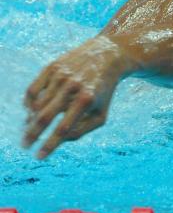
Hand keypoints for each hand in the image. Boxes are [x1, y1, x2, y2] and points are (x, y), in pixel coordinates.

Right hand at [22, 36, 128, 158]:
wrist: (108, 55)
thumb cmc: (103, 91)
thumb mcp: (101, 114)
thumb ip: (82, 130)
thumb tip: (59, 140)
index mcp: (87, 100)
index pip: (63, 128)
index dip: (49, 145)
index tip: (38, 157)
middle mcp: (72, 86)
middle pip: (44, 117)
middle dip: (31, 135)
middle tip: (25, 146)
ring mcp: (61, 75)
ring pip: (36, 104)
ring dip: (30, 120)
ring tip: (30, 128)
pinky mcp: (52, 67)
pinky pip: (33, 90)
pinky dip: (28, 104)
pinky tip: (30, 112)